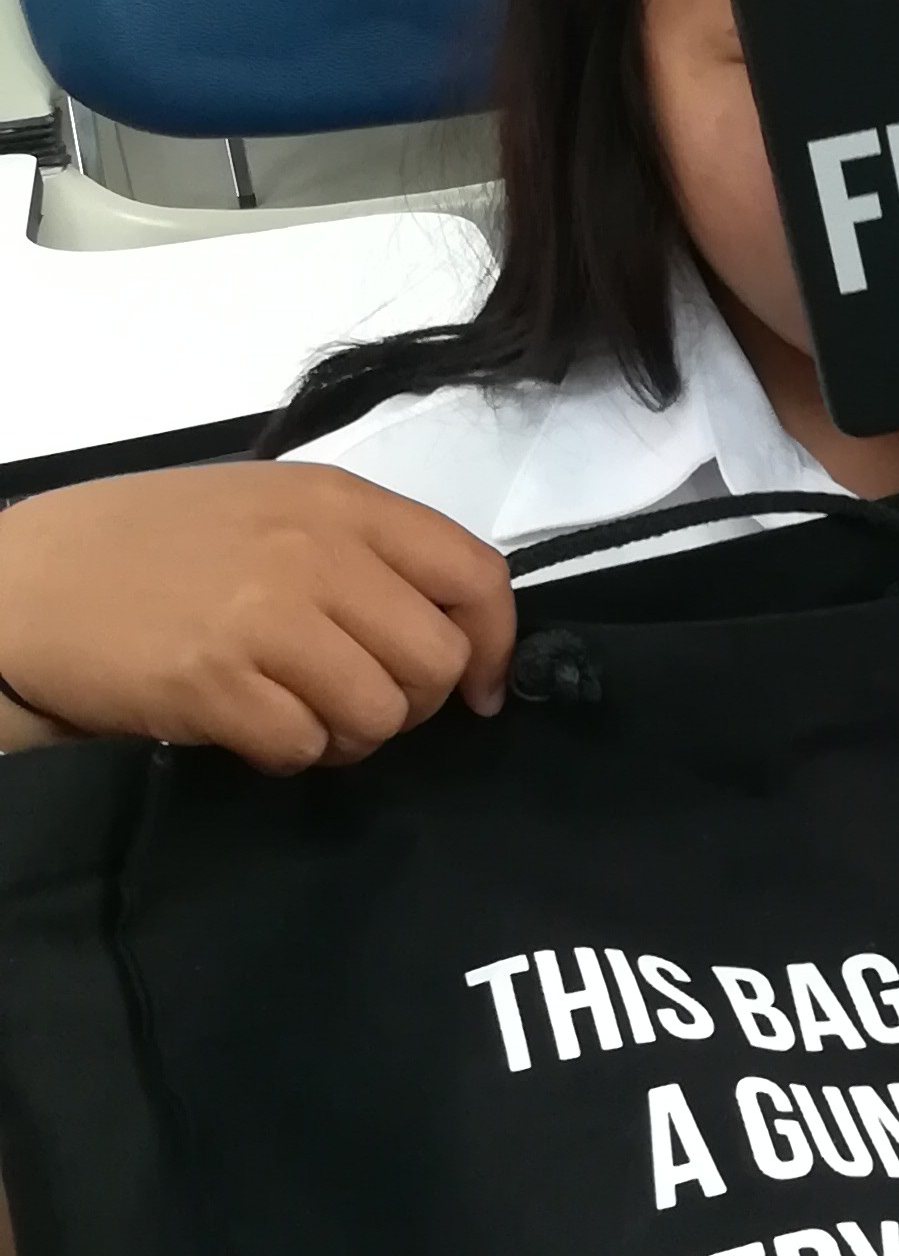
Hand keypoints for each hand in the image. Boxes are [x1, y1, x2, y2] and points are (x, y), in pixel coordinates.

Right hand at [0, 465, 514, 771]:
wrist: (26, 585)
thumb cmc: (147, 546)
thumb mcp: (265, 509)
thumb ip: (359, 554)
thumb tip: (451, 630)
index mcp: (338, 501)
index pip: (475, 575)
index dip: (495, 645)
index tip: (479, 689)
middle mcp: (314, 551)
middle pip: (435, 659)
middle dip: (412, 704)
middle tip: (358, 705)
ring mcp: (265, 617)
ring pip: (380, 713)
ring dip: (350, 736)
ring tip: (298, 715)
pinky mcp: (217, 684)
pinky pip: (305, 748)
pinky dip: (287, 754)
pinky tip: (247, 726)